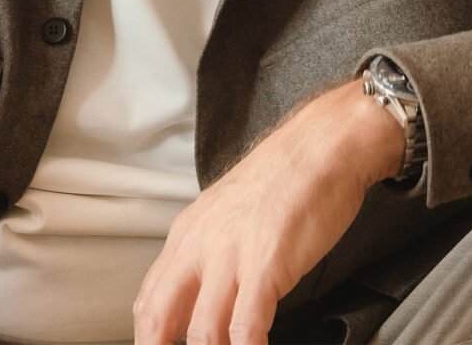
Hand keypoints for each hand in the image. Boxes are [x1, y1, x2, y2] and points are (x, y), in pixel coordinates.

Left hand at [132, 79, 405, 344]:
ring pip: (202, 333)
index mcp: (187, 234)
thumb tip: (205, 295)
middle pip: (159, 319)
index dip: (150, 337)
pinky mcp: (265, 265)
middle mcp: (199, 246)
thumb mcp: (228, 212)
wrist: (322, 145)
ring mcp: (230, 256)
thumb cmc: (286, 178)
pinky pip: (246, 328)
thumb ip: (211, 253)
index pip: (148, 301)